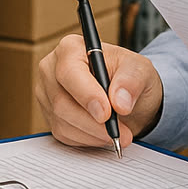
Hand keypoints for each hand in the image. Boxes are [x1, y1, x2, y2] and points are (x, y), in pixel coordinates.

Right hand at [36, 35, 163, 150]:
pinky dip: (88, 140)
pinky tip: (104, 134)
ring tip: (119, 134)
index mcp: (70, 49)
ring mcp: (48, 95)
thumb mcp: (139, 70)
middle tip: (121, 133)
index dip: (87, 95)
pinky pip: (64, 135)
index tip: (106, 113)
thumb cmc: (128, 76)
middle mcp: (52, 70)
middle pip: (62, 102)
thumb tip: (120, 103)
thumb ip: (131, 81)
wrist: (124, 96)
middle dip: (94, 123)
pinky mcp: (50, 117)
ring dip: (94, 134)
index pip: (69, 72)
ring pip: (63, 122)